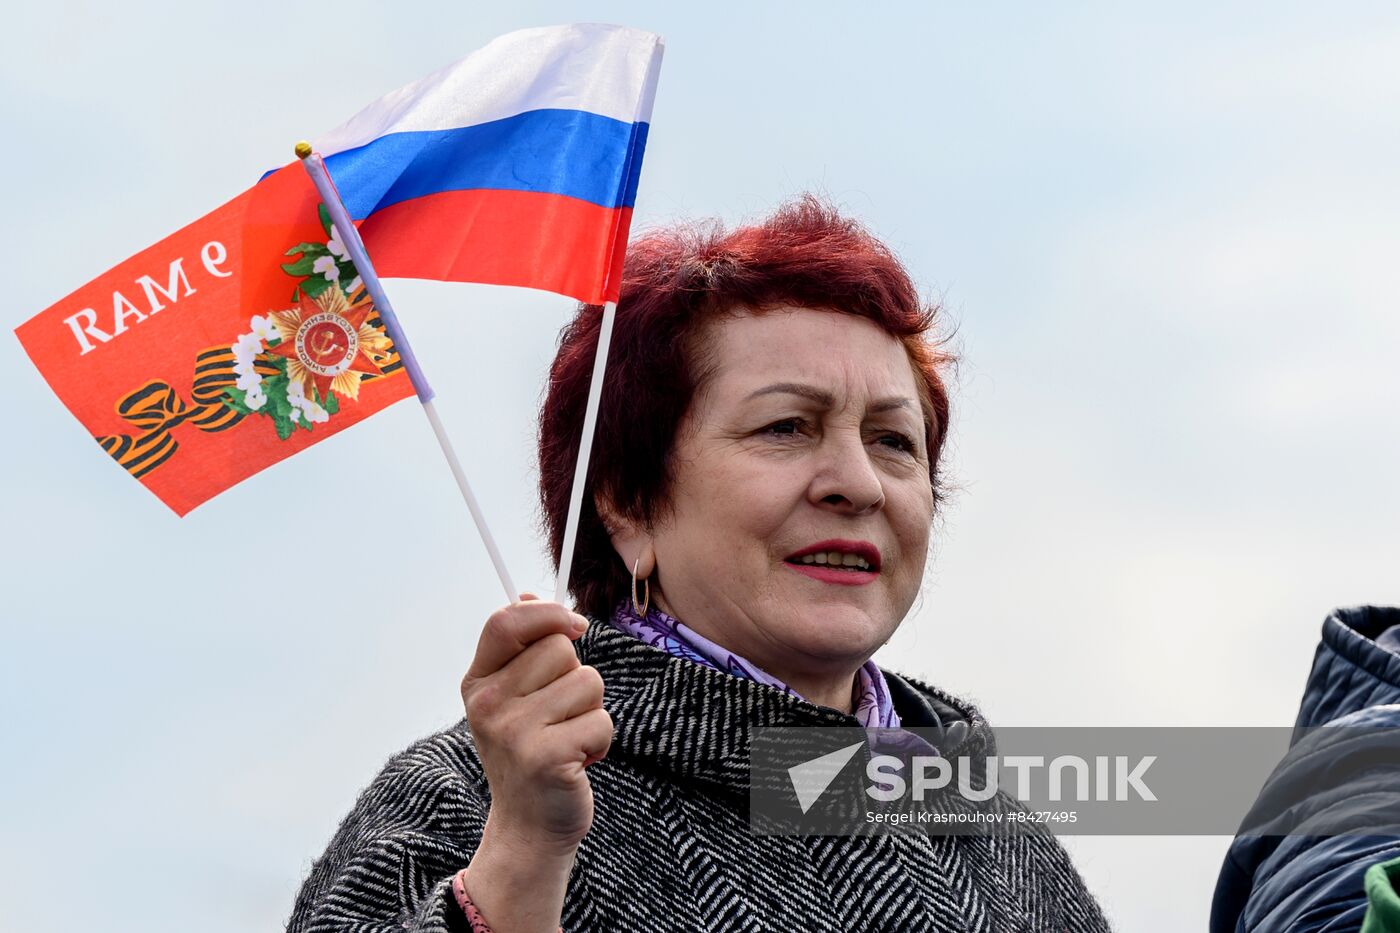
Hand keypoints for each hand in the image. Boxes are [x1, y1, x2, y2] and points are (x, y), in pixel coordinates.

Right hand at [460, 594, 611, 853]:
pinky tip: (577, 762)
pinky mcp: (546, 757)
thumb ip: (523, 647)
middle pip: (561, 649)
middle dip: (576, 678)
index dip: (546, 613)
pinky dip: (601, 742)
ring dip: (591, 712)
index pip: (506, 621)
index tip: (574, 626)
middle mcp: (488, 704)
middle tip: (559, 716)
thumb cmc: (529, 751)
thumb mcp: (514, 698)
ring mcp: (514, 731)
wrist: (528, 826)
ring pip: (588, 683)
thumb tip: (530, 593)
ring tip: (568, 739)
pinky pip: (601, 721)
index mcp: (479, 682)